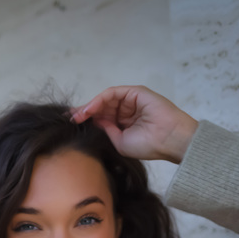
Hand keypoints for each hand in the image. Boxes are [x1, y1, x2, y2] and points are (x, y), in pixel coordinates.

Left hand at [70, 85, 197, 163]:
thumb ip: (107, 130)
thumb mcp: (120, 142)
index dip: (88, 121)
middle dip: (85, 112)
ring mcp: (131, 100)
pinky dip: (99, 100)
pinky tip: (89, 109)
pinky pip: (112, 94)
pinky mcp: (135, 92)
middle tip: (70, 119)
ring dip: (90, 107)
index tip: (73, 126)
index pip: (103, 119)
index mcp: (125, 124)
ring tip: (77, 116)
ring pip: (105, 100)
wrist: (168, 140)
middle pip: (102, 107)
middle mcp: (127, 110)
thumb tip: (94, 122)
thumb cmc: (148, 145)